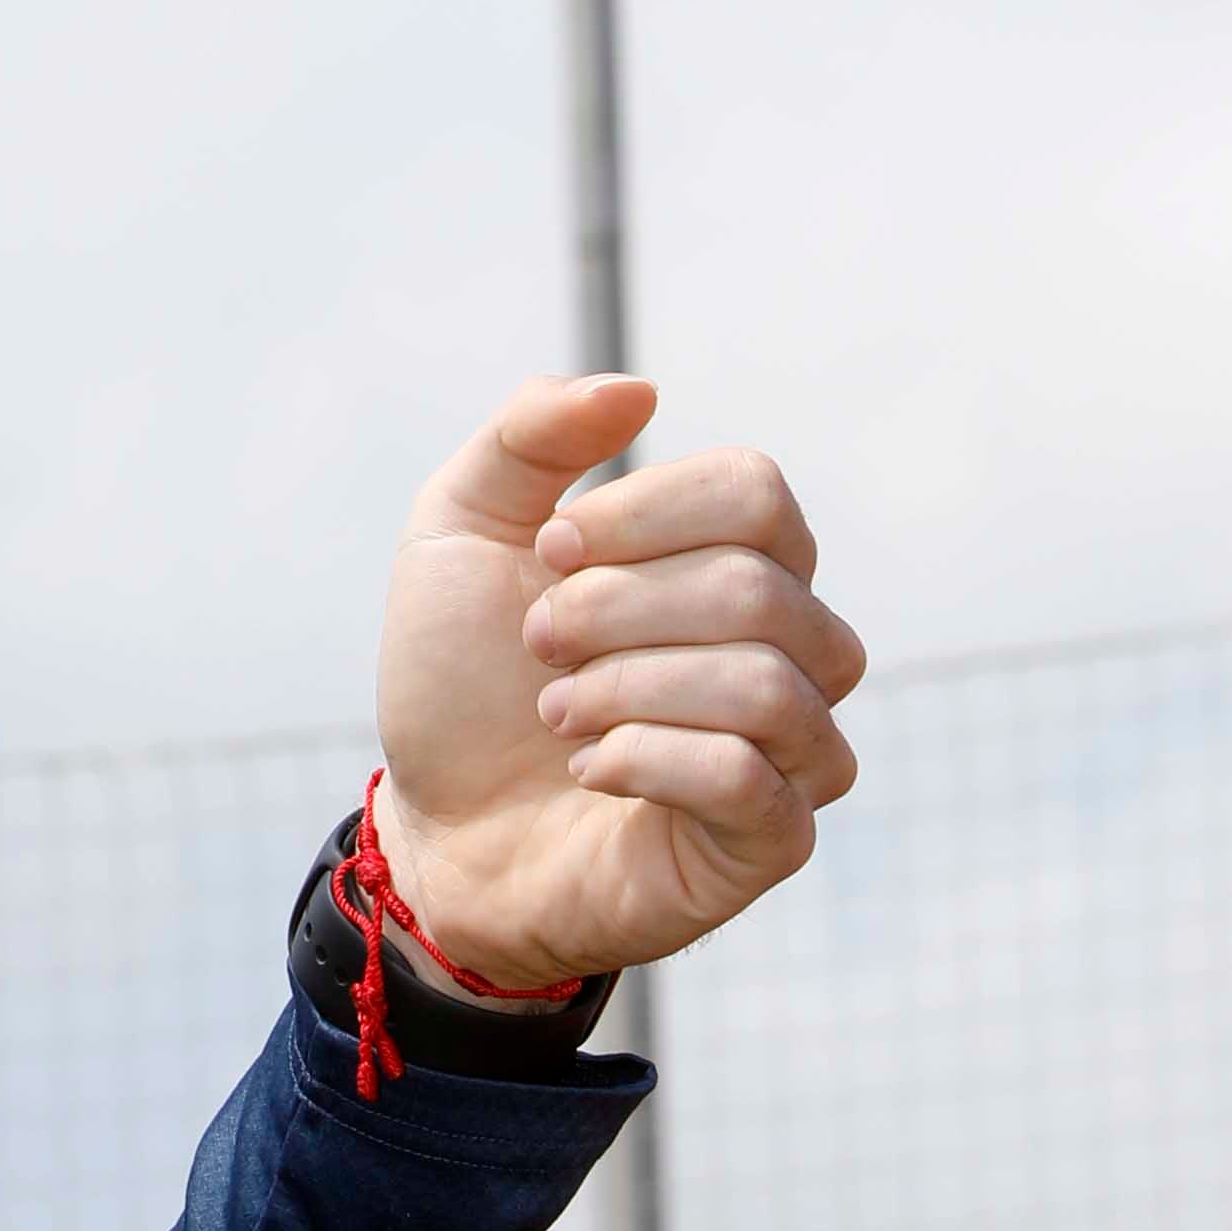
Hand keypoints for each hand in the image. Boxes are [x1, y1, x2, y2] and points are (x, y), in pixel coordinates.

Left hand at [373, 372, 861, 991]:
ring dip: (625, 688)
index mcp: (737, 559)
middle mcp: (792, 646)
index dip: (642, 513)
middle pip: (754, 587)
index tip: (548, 552)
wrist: (436, 826)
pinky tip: (588, 768)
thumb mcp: (459, 527)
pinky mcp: (771, 841)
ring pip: (766, 684)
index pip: (756, 492)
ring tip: (557, 713)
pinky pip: (751, 778)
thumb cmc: (463, 678)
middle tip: (537, 646)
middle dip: (611, 611)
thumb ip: (532, 436)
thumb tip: (639, 390)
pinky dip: (645, 759)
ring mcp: (795, 748)